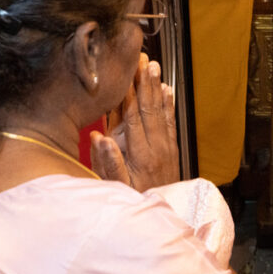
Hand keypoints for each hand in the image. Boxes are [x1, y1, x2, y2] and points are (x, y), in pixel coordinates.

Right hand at [90, 54, 179, 190]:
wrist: (165, 213)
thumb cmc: (135, 200)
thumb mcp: (117, 189)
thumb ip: (108, 164)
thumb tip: (100, 138)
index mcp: (140, 155)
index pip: (132, 119)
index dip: (127, 95)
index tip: (123, 75)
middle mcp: (156, 147)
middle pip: (148, 109)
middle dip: (143, 83)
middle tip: (141, 60)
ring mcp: (167, 147)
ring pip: (160, 111)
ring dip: (156, 87)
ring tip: (153, 66)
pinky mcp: (172, 149)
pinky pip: (170, 122)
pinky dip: (169, 104)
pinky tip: (167, 89)